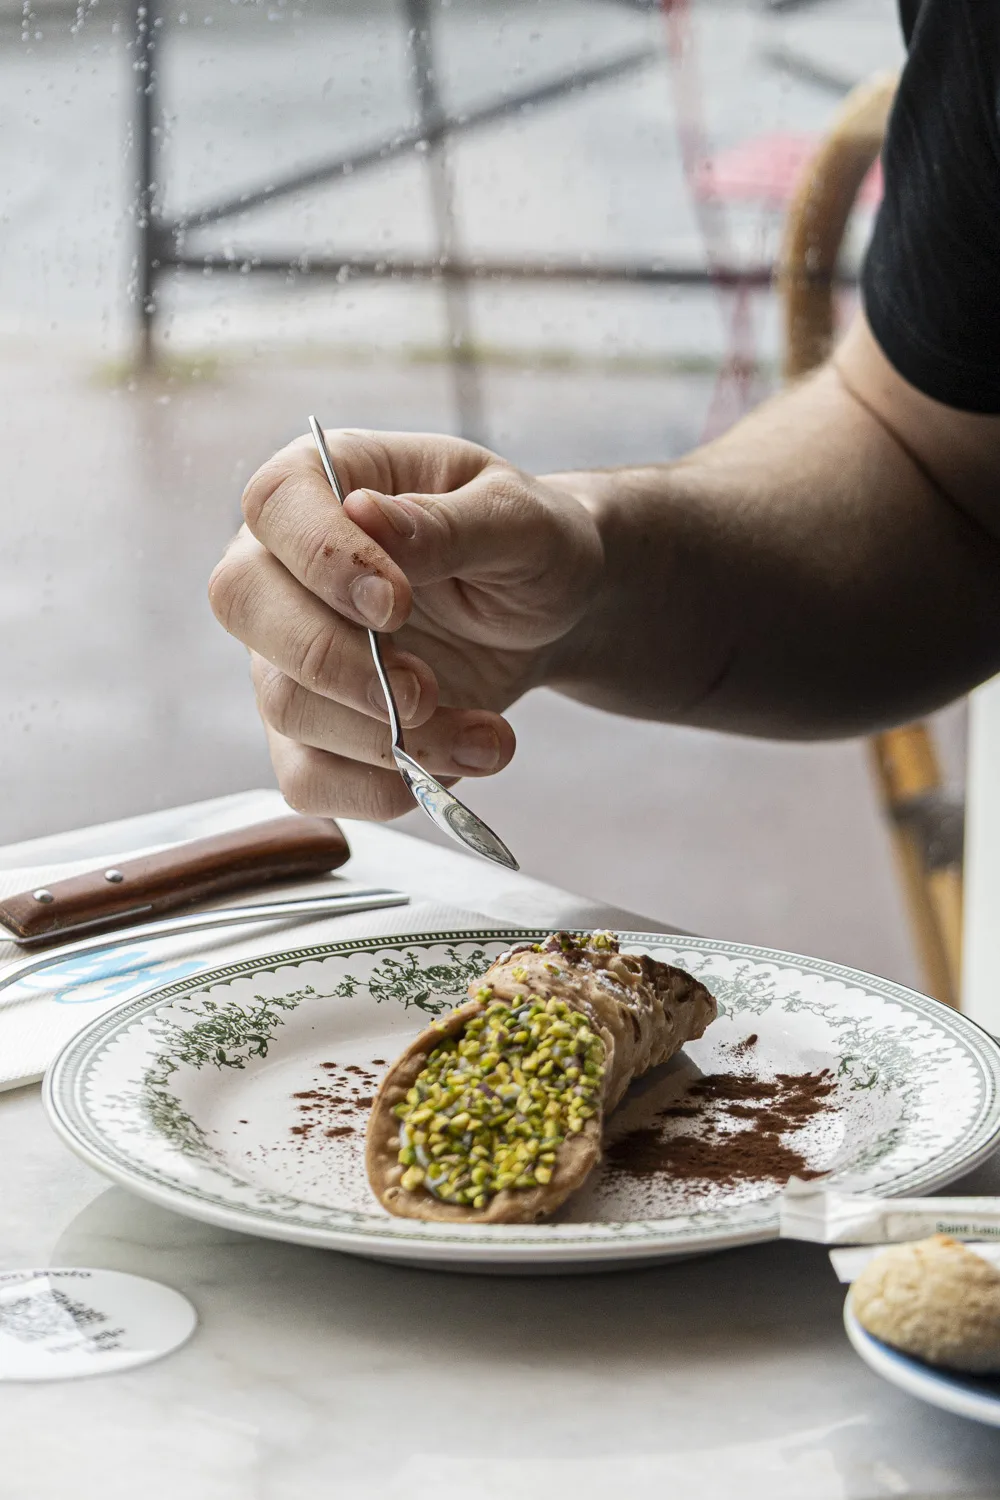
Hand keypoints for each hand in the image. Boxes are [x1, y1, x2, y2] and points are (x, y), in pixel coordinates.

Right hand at [209, 429, 602, 820]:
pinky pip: (308, 778)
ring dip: (389, 740)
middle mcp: (285, 564)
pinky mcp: (313, 729)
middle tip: (424, 690)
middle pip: (244, 606)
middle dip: (338, 664)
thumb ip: (449, 524)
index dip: (322, 558)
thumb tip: (367, 516)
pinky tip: (459, 762)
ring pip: (285, 705)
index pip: (274, 505)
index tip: (396, 602)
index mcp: (325, 482)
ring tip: (486, 737)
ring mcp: (287, 652)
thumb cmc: (528, 548)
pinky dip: (385, 789)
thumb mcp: (519, 522)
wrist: (549, 618)